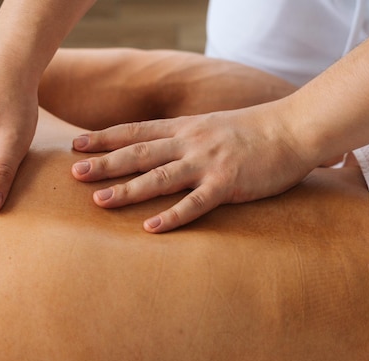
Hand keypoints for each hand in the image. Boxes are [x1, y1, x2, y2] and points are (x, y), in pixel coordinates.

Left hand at [71, 105, 315, 232]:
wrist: (294, 128)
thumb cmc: (252, 130)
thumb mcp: (209, 124)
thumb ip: (183, 136)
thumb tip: (158, 148)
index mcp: (184, 128)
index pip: (135, 131)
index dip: (104, 138)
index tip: (77, 145)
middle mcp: (189, 142)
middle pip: (139, 153)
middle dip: (105, 163)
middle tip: (75, 173)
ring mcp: (207, 162)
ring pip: (159, 177)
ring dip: (128, 190)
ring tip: (99, 202)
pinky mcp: (227, 183)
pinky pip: (195, 203)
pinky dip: (172, 216)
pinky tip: (151, 228)